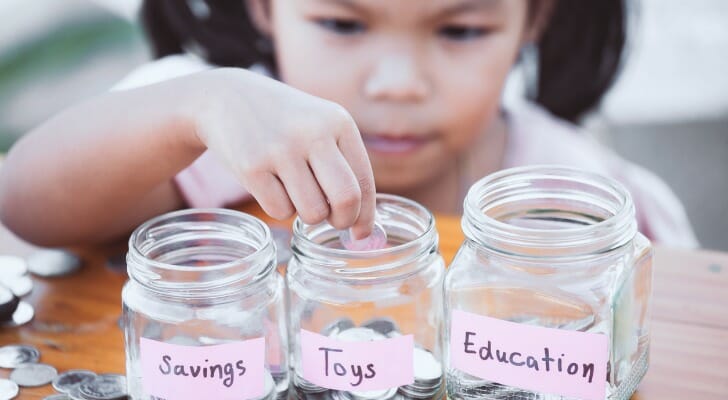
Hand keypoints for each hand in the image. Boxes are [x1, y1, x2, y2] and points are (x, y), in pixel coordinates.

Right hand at [184, 68, 374, 237]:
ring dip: (308, 214)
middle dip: (344, 220)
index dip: (366, 215)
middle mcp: (313, 133)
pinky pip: (280, 212)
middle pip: (346, 199)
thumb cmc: (284, 123)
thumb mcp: (320, 126)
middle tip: (334, 222)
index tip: (361, 233)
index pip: (364, 181)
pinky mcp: (251, 167)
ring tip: (296, 191)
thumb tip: (363, 223)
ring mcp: (281, 149)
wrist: (226, 97)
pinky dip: (279, 208)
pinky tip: (271, 185)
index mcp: (339, 122)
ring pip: (313, 212)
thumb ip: (345, 165)